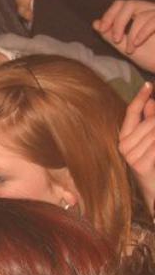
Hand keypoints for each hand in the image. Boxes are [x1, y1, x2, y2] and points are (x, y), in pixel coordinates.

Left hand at [93, 0, 154, 72]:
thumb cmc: (149, 57)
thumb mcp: (124, 46)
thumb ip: (110, 35)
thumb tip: (96, 23)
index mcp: (139, 14)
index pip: (121, 5)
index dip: (109, 15)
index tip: (102, 29)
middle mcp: (150, 10)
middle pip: (129, 4)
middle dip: (118, 22)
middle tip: (115, 39)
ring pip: (140, 16)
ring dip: (131, 36)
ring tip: (130, 50)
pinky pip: (153, 20)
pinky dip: (142, 33)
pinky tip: (138, 43)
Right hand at [119, 82, 154, 214]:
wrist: (153, 189)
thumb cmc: (152, 163)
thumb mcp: (149, 141)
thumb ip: (148, 121)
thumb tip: (151, 102)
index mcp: (124, 138)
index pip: (130, 113)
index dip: (140, 98)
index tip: (149, 84)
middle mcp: (124, 147)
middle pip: (148, 122)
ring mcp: (130, 156)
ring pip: (154, 132)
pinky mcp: (139, 165)